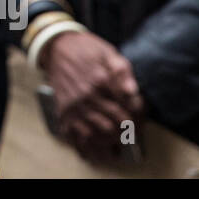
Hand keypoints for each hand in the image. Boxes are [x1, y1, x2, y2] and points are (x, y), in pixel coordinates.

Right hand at [41, 31, 143, 163]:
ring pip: (95, 134)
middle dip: (127, 133)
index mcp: (101, 81)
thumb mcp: (109, 53)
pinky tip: (92, 151)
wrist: (57, 46)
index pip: (128, 108)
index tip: (142, 119)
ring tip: (117, 145)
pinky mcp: (63, 110)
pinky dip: (84, 146)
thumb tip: (133, 91)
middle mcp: (87, 96)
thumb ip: (123, 72)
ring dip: (109, 143)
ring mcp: (74, 105)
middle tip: (132, 134)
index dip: (139, 116)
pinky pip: (74, 135)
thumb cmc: (86, 49)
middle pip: (114, 125)